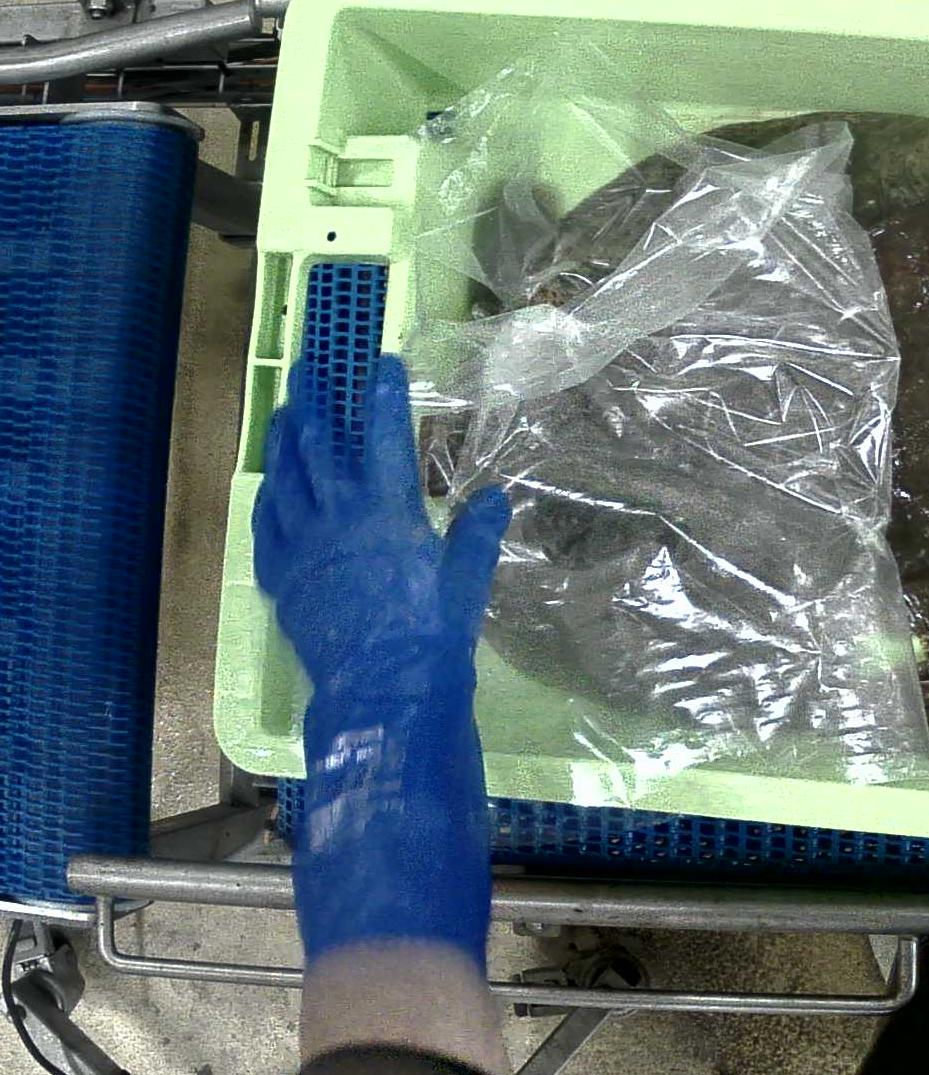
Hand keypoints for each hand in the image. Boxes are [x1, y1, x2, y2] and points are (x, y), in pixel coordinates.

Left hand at [254, 354, 509, 968]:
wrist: (383, 696)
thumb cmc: (435, 639)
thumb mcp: (468, 583)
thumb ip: (476, 536)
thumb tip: (493, 498)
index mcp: (388, 511)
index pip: (384, 434)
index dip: (383, 393)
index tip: (382, 359)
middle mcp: (338, 518)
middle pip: (321, 444)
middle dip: (317, 400)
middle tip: (312, 368)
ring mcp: (305, 547)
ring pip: (288, 478)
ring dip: (288, 439)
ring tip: (288, 411)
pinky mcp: (285, 580)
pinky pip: (269, 526)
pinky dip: (271, 497)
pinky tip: (271, 487)